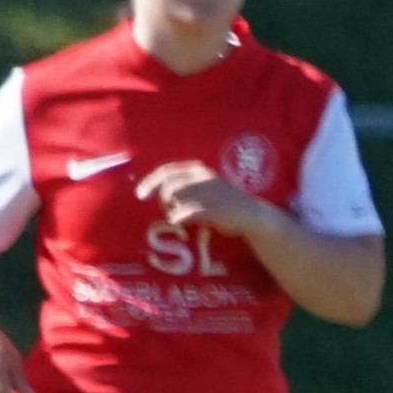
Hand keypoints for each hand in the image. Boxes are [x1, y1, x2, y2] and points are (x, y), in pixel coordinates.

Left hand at [139, 162, 272, 235]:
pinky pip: (185, 212)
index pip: (166, 171)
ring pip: (174, 198)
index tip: (139, 194)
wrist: (253, 216)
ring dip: (171, 209)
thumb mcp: (208, 188)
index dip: (150, 182)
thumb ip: (188, 186)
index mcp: (200, 170)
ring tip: (179, 216)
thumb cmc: (227, 204)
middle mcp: (202, 178)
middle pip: (168, 186)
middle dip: (163, 199)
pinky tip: (179, 222)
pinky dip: (177, 217)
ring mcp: (207, 192)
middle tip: (168, 209)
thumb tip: (160, 192)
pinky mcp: (212, 208)